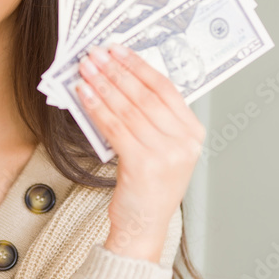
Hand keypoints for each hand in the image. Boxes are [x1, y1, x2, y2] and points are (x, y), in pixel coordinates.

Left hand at [75, 43, 205, 262]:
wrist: (143, 228)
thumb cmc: (148, 189)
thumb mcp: (161, 150)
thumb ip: (152, 119)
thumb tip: (121, 80)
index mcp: (193, 133)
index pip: (166, 89)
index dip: (139, 66)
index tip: (118, 50)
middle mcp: (184, 142)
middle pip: (145, 95)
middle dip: (116, 71)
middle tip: (96, 54)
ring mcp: (166, 154)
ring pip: (128, 109)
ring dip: (103, 85)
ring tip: (86, 69)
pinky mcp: (143, 165)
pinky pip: (115, 128)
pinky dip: (97, 108)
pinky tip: (85, 95)